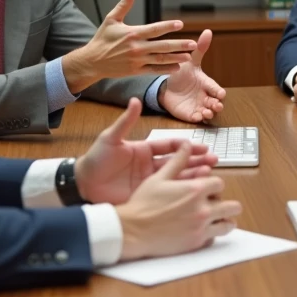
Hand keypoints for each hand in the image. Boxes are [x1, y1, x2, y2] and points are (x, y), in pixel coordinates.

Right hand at [63, 0, 196, 92]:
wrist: (93, 61)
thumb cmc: (102, 39)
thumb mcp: (111, 20)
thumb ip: (123, 5)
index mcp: (132, 33)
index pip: (154, 29)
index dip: (168, 26)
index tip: (181, 24)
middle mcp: (137, 47)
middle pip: (162, 45)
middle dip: (179, 45)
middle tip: (193, 43)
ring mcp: (137, 60)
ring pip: (160, 59)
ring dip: (176, 58)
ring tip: (189, 56)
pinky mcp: (135, 70)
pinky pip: (153, 70)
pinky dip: (165, 69)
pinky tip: (176, 67)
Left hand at [74, 98, 217, 204]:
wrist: (83, 184)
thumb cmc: (96, 159)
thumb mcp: (111, 138)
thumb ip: (125, 122)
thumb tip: (135, 100)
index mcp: (144, 150)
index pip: (170, 146)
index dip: (185, 146)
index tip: (200, 145)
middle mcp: (150, 165)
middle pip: (178, 161)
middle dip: (196, 160)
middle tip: (214, 159)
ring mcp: (149, 181)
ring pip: (176, 177)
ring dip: (192, 175)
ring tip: (210, 173)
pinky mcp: (146, 196)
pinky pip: (167, 193)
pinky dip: (181, 191)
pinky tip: (194, 190)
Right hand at [115, 142, 242, 260]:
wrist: (132, 231)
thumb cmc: (143, 203)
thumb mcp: (159, 178)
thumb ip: (177, 161)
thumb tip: (186, 145)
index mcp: (195, 190)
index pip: (219, 184)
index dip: (213, 185)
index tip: (207, 188)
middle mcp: (202, 209)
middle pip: (231, 205)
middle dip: (225, 203)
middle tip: (215, 204)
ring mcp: (201, 228)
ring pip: (228, 224)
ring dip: (224, 219)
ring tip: (217, 219)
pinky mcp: (196, 243)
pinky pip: (215, 238)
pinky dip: (212, 234)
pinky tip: (204, 230)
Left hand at [160, 29, 226, 122]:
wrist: (167, 87)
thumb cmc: (182, 74)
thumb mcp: (190, 61)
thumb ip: (200, 49)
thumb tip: (208, 31)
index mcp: (206, 84)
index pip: (215, 88)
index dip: (218, 92)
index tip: (220, 94)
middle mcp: (205, 96)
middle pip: (215, 103)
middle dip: (217, 105)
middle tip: (216, 105)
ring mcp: (198, 106)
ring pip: (208, 113)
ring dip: (209, 113)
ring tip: (207, 112)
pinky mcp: (190, 114)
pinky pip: (196, 118)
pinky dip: (198, 118)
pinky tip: (197, 117)